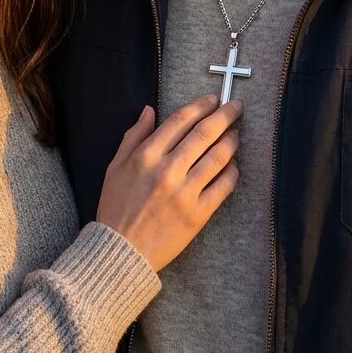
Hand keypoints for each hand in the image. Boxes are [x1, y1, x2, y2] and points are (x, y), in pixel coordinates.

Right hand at [95, 93, 241, 271]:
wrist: (121, 252)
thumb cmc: (116, 208)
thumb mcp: (115, 166)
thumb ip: (134, 136)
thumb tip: (149, 110)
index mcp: (147, 155)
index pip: (181, 120)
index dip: (201, 105)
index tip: (213, 100)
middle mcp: (168, 170)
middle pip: (204, 133)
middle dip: (224, 115)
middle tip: (235, 107)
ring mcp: (185, 192)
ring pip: (218, 157)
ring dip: (231, 141)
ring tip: (236, 133)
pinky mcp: (198, 214)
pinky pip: (223, 186)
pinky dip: (232, 172)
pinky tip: (233, 165)